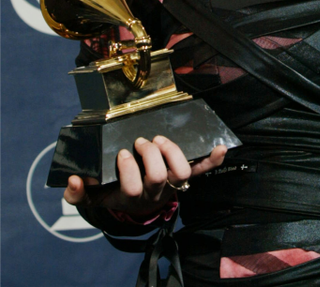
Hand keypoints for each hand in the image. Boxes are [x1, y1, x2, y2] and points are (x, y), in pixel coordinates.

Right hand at [63, 136, 227, 217]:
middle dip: (148, 155)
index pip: (131, 187)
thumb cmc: (113, 194)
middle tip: (140, 142)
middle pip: (157, 176)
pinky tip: (221, 147)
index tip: (122, 153)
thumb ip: (77, 193)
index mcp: (131, 196)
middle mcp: (155, 191)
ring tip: (160, 140)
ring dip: (172, 152)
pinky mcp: (185, 177)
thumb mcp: (92, 197)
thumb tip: (74, 180)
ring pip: (181, 172)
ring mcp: (172, 184)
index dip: (127, 168)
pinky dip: (213, 159)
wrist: (135, 205)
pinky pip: (202, 170)